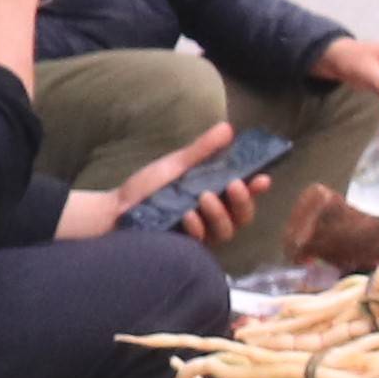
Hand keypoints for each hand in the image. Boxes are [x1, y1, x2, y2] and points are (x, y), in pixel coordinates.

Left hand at [61, 126, 256, 248]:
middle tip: (234, 185)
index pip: (245, 195)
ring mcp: (201, 235)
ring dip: (219, 214)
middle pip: (243, 216)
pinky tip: (187, 216)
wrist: (116, 209)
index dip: (257, 188)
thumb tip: (228, 128)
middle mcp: (213, 217)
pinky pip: (201, 243)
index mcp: (216, 196)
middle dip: (243, 201)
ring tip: (204, 197)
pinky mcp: (185, 249)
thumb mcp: (177, 165)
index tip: (262, 178)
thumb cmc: (149, 188)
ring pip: (226, 231)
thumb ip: (202, 150)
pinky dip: (197, 227)